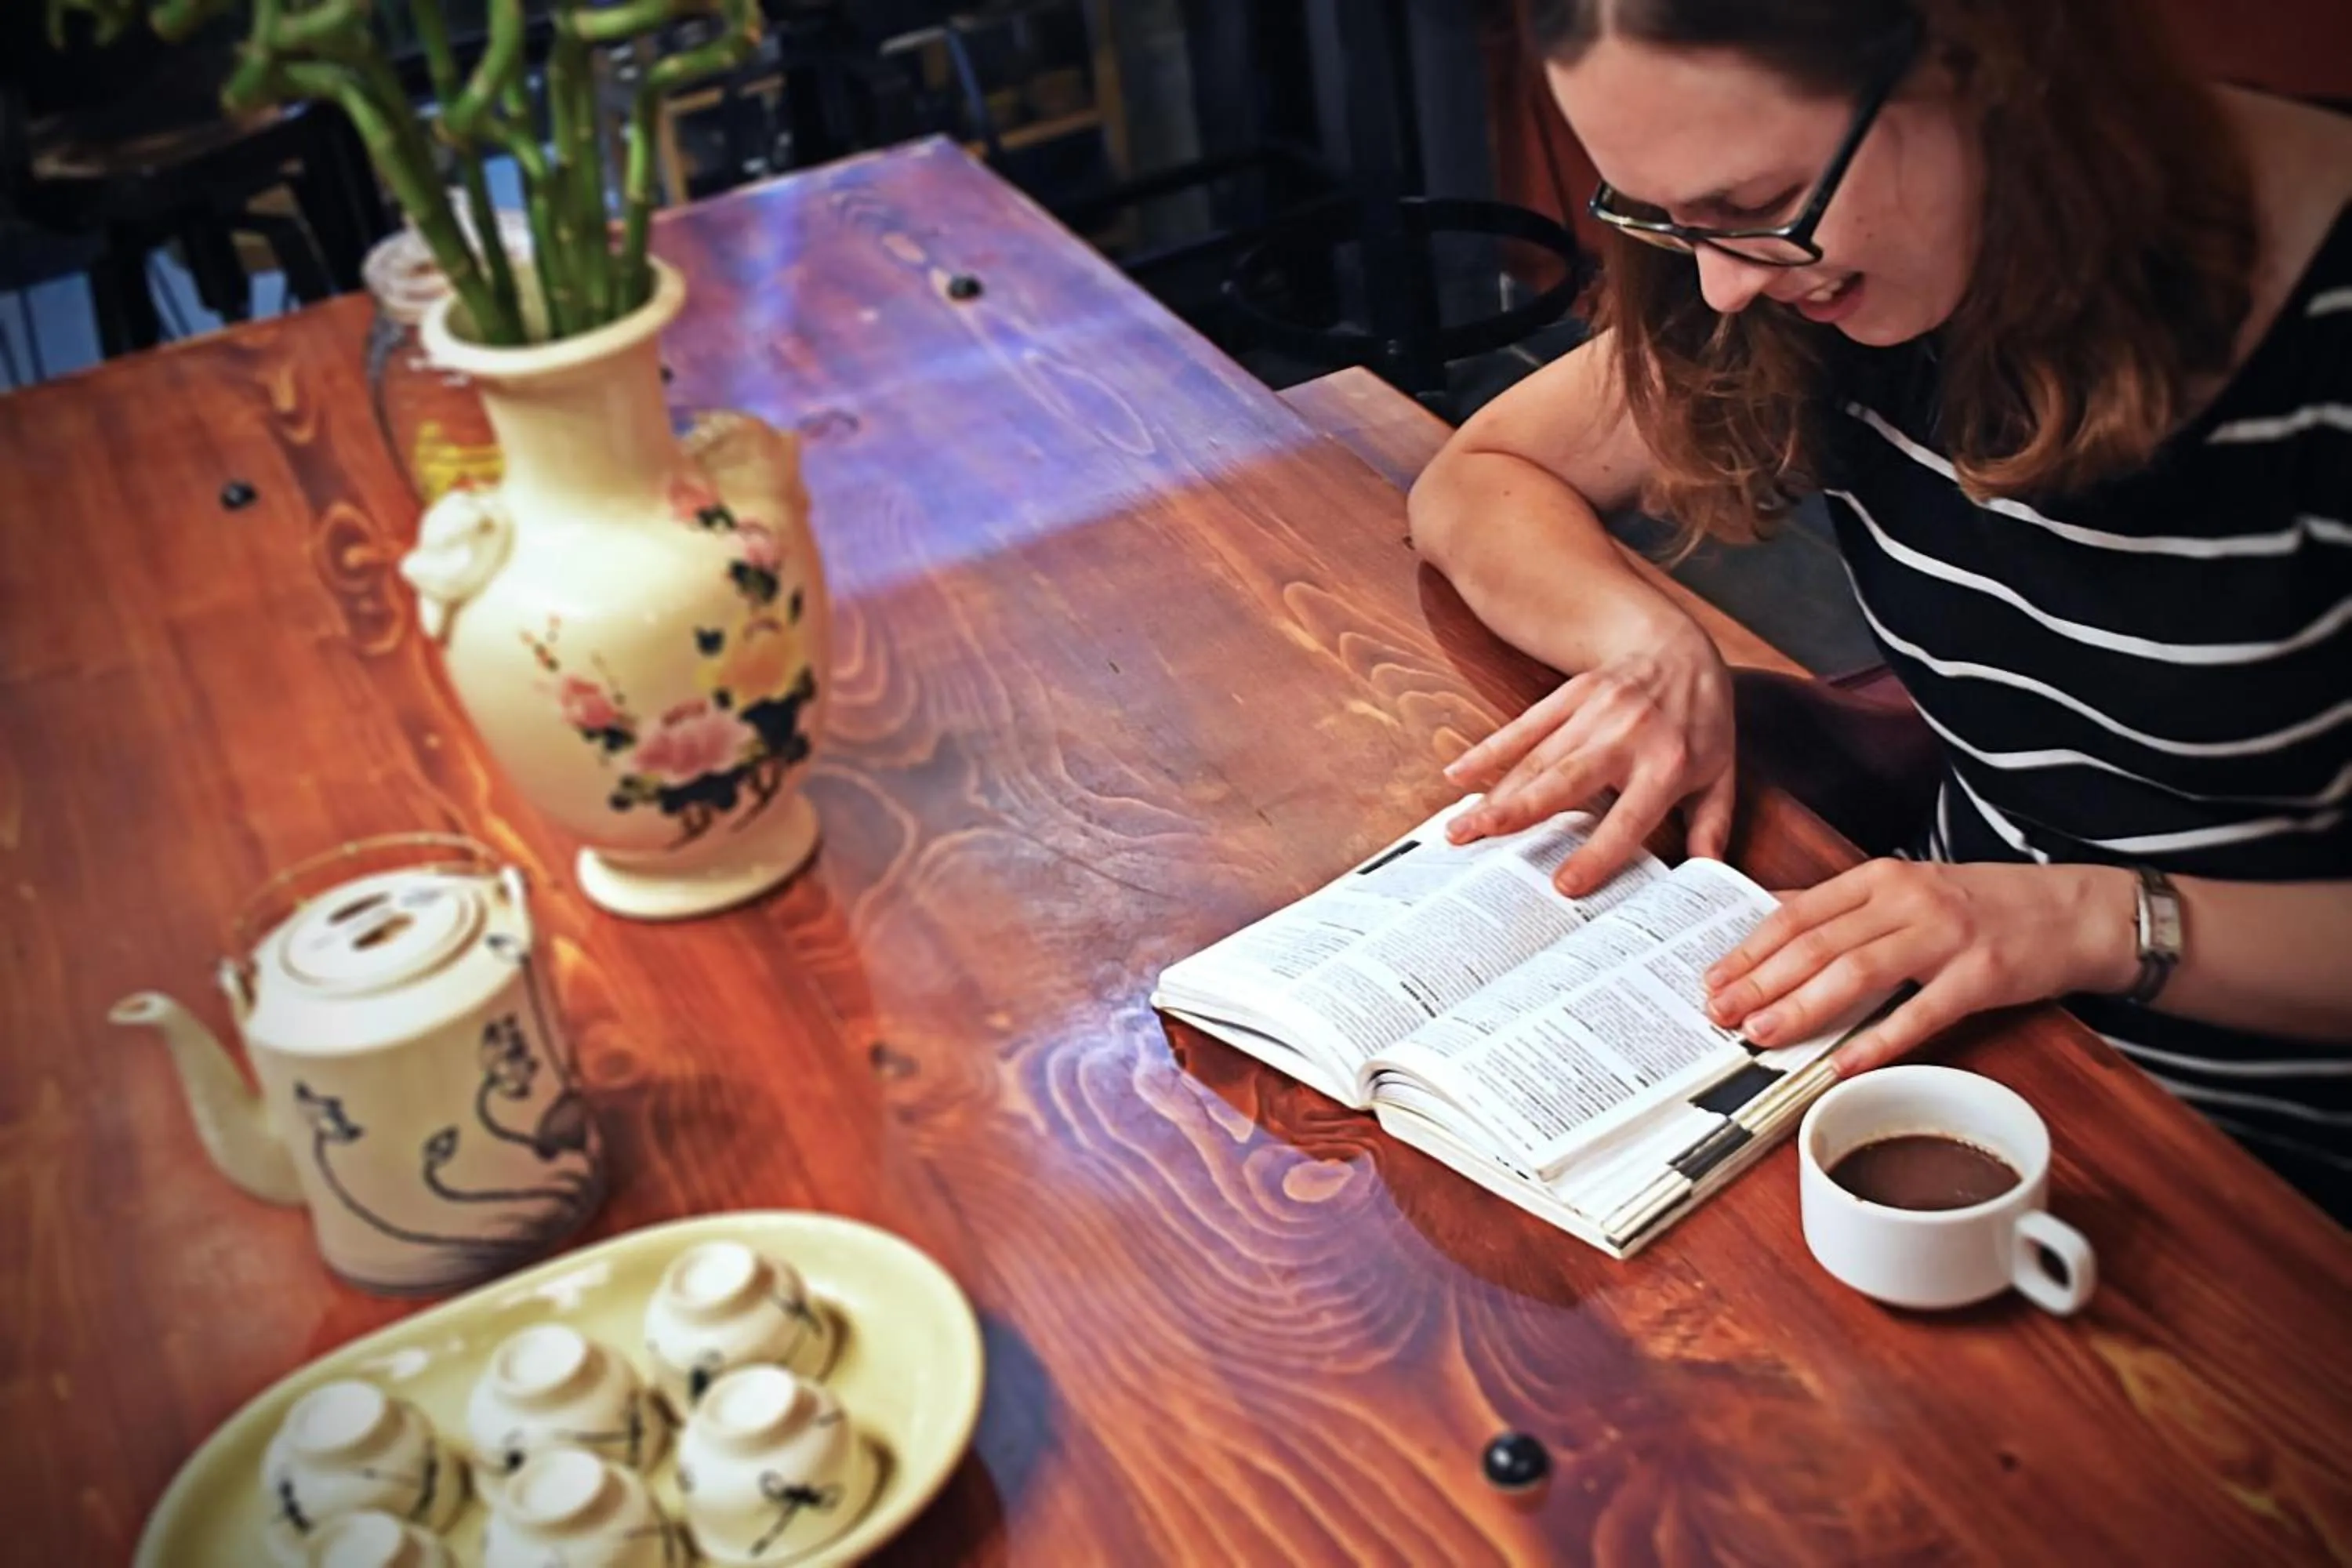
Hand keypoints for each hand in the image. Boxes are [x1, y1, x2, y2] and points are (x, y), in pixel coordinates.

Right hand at [1441, 632, 1734, 895]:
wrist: (1681, 650)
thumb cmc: (1700, 723)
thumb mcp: (1719, 775)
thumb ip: (1711, 827)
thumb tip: (1707, 877)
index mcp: (1668, 765)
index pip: (1629, 818)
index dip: (1597, 852)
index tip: (1563, 884)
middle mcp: (1627, 737)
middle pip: (1566, 779)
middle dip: (1519, 812)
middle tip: (1477, 841)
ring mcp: (1595, 712)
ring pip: (1538, 757)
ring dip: (1495, 792)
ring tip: (1461, 826)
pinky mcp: (1570, 695)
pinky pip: (1525, 725)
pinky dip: (1490, 750)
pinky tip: (1459, 774)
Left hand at [1703, 859, 2140, 1072]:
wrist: (2077, 910)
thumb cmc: (1983, 905)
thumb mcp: (1905, 889)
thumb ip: (1840, 904)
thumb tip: (1771, 915)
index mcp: (1880, 878)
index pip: (1797, 913)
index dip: (1749, 949)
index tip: (1712, 979)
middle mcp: (1907, 900)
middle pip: (1817, 943)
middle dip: (1760, 982)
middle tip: (1720, 1014)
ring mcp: (1946, 936)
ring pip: (1858, 972)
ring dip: (1803, 1007)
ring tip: (1763, 1035)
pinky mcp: (1982, 975)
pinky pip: (1921, 1013)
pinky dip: (1877, 1041)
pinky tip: (1842, 1065)